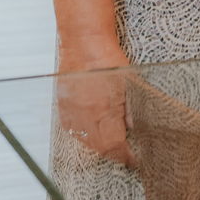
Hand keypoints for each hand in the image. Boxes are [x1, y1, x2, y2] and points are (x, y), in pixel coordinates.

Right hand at [56, 37, 135, 165]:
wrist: (84, 40)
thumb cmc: (106, 57)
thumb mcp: (130, 83)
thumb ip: (132, 109)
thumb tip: (137, 128)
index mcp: (104, 110)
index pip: (115, 146)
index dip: (126, 156)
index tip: (134, 159)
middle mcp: (86, 115)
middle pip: (99, 148)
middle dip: (114, 152)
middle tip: (125, 152)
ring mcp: (72, 111)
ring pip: (84, 141)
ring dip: (98, 145)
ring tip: (109, 141)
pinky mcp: (62, 105)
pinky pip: (70, 128)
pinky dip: (81, 133)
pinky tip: (90, 128)